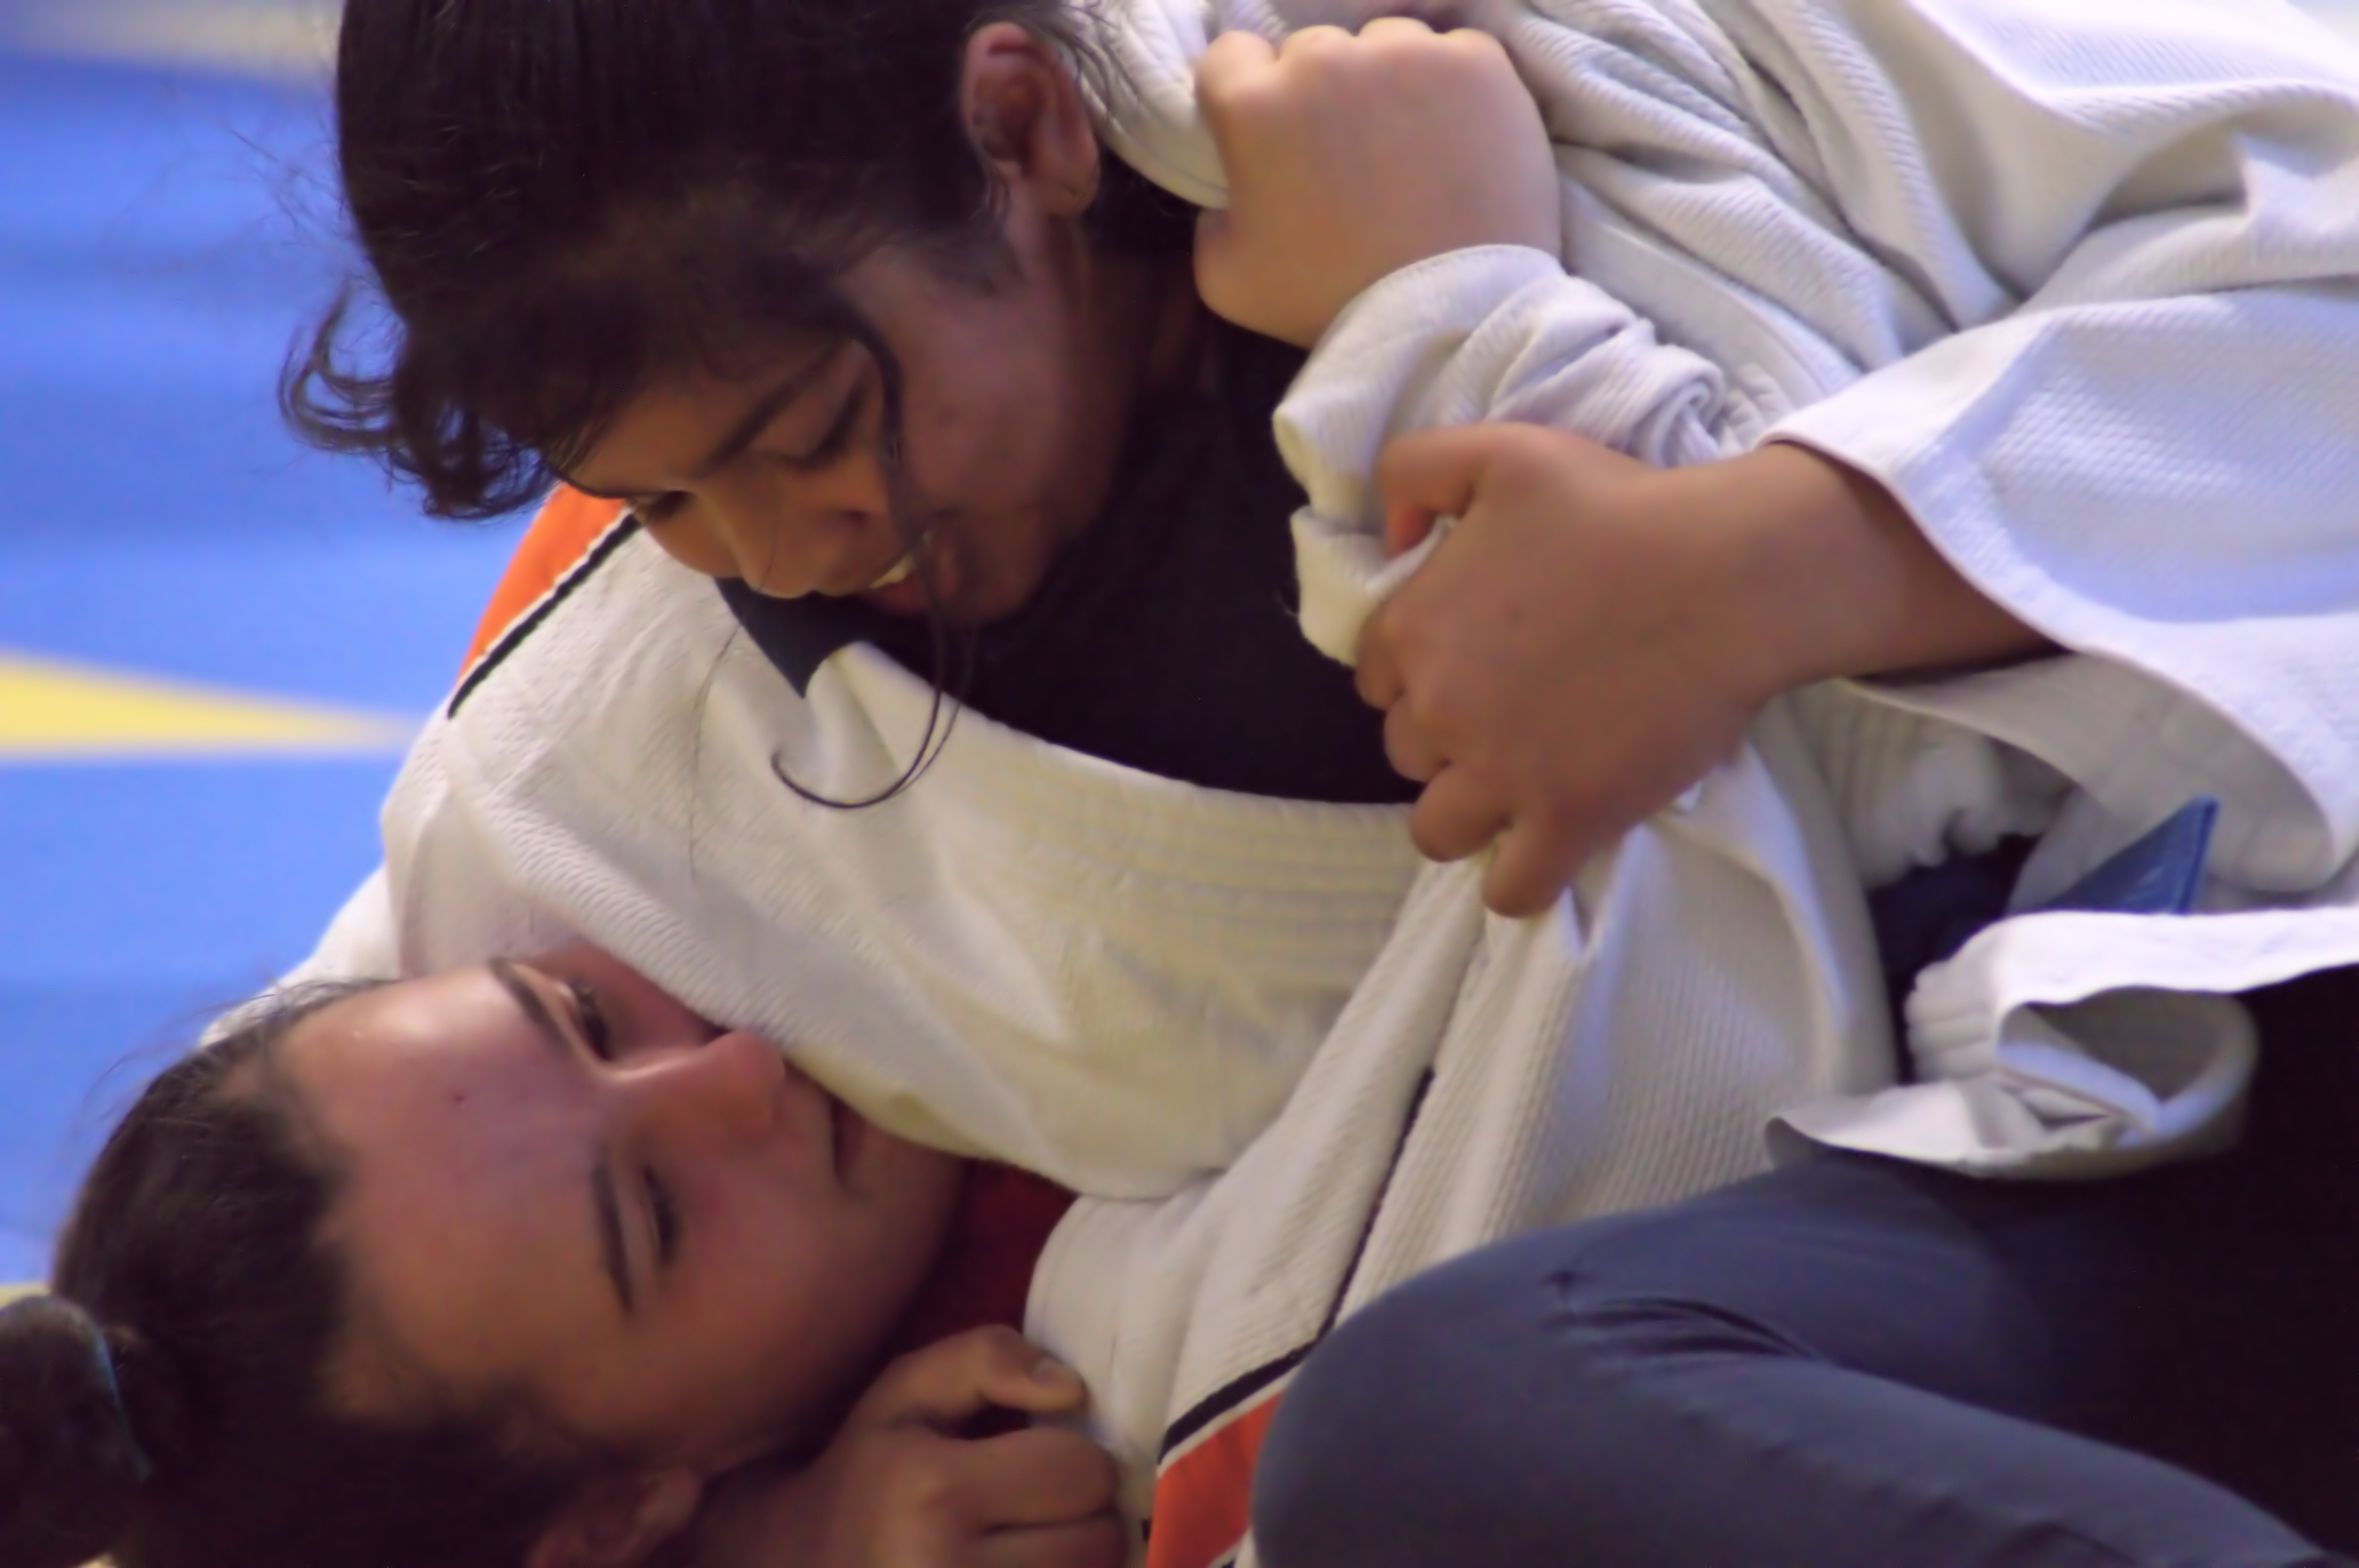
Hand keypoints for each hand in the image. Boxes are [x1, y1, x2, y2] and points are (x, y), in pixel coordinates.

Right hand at [686, 1328, 1121, 1567]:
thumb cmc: (863, 1476)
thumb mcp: (905, 1393)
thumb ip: (987, 1358)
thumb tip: (1073, 1389)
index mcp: (933, 1493)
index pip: (1083, 1472)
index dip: (1070, 1458)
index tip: (1034, 1460)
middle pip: (1100, 1538)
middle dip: (1081, 1515)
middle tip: (1032, 1510)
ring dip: (1078, 1560)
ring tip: (1026, 1546)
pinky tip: (1020, 1567)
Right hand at [1193, 17, 1558, 347]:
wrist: (1451, 317)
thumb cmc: (1330, 303)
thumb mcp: (1227, 281)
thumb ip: (1210, 221)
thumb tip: (1229, 196)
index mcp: (1254, 104)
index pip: (1230, 55)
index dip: (1246, 95)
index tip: (1271, 134)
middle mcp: (1325, 58)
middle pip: (1311, 51)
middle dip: (1319, 95)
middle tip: (1345, 157)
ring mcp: (1406, 53)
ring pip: (1383, 46)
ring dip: (1385, 85)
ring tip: (1407, 150)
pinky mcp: (1476, 61)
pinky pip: (1451, 54)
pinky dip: (1451, 90)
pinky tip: (1456, 143)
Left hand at [1357, 425, 2044, 916]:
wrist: (1727, 573)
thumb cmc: (1622, 507)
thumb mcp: (1503, 452)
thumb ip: (1420, 471)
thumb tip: (1392, 531)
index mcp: (1416, 628)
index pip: (1377, 678)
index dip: (1419, 672)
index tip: (1473, 662)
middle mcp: (1442, 709)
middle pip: (1407, 751)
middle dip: (1445, 739)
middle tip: (1510, 714)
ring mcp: (1502, 773)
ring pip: (1437, 830)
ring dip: (1466, 814)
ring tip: (1514, 788)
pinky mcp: (1569, 820)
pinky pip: (1512, 891)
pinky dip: (1517, 883)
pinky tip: (1542, 850)